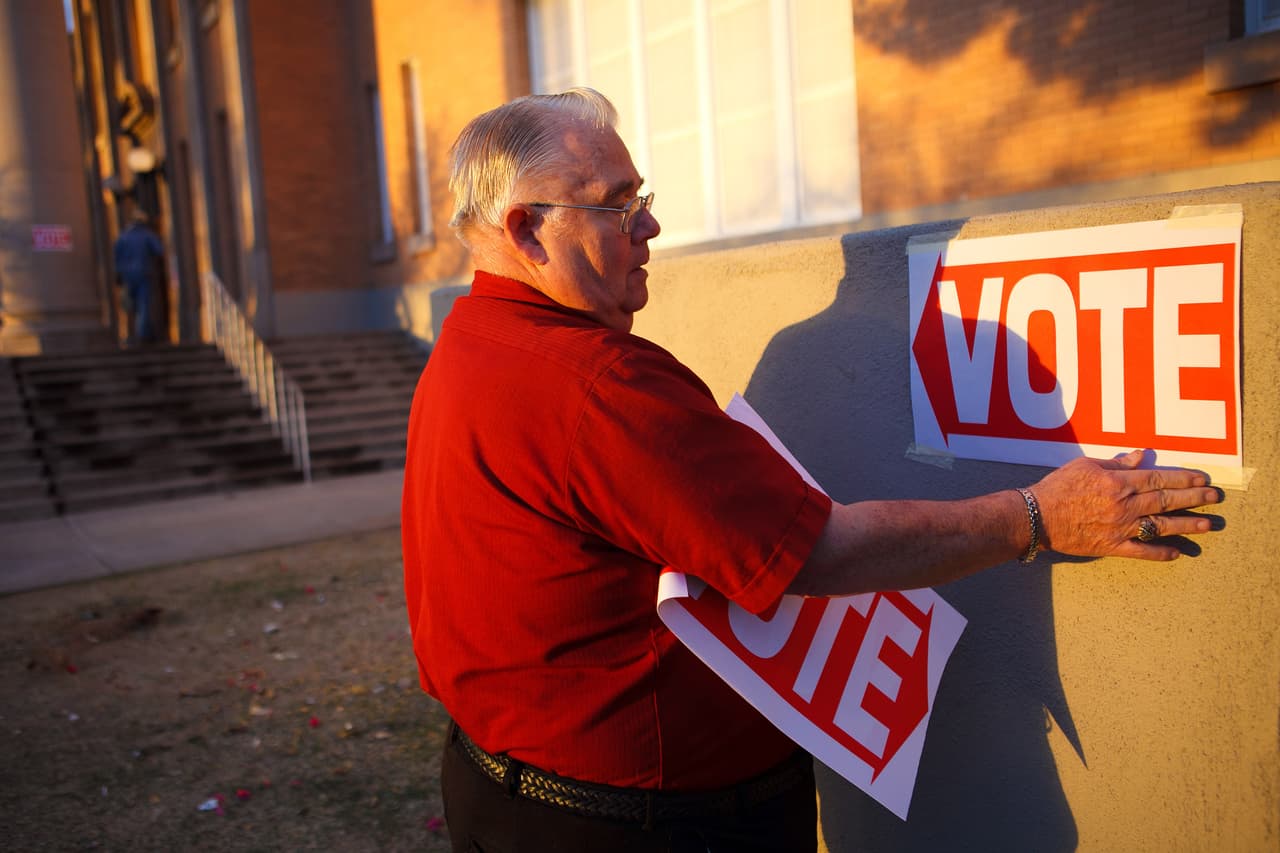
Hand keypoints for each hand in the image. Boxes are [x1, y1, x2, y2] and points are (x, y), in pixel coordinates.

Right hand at [1030, 450, 1220, 560]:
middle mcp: (1123, 505)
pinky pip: (1141, 551)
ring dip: (1186, 525)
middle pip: (1166, 500)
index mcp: (1117, 482)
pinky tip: (1177, 552)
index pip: (1158, 478)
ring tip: (1207, 525)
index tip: (1202, 479)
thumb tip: (1140, 456)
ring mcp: (1119, 527)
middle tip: (1215, 498)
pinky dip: (1160, 552)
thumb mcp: (1085, 466)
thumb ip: (1116, 463)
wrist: (1035, 516)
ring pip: (1160, 525)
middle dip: (1194, 498)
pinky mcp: (1111, 546)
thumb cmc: (1057, 488)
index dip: (1183, 479)